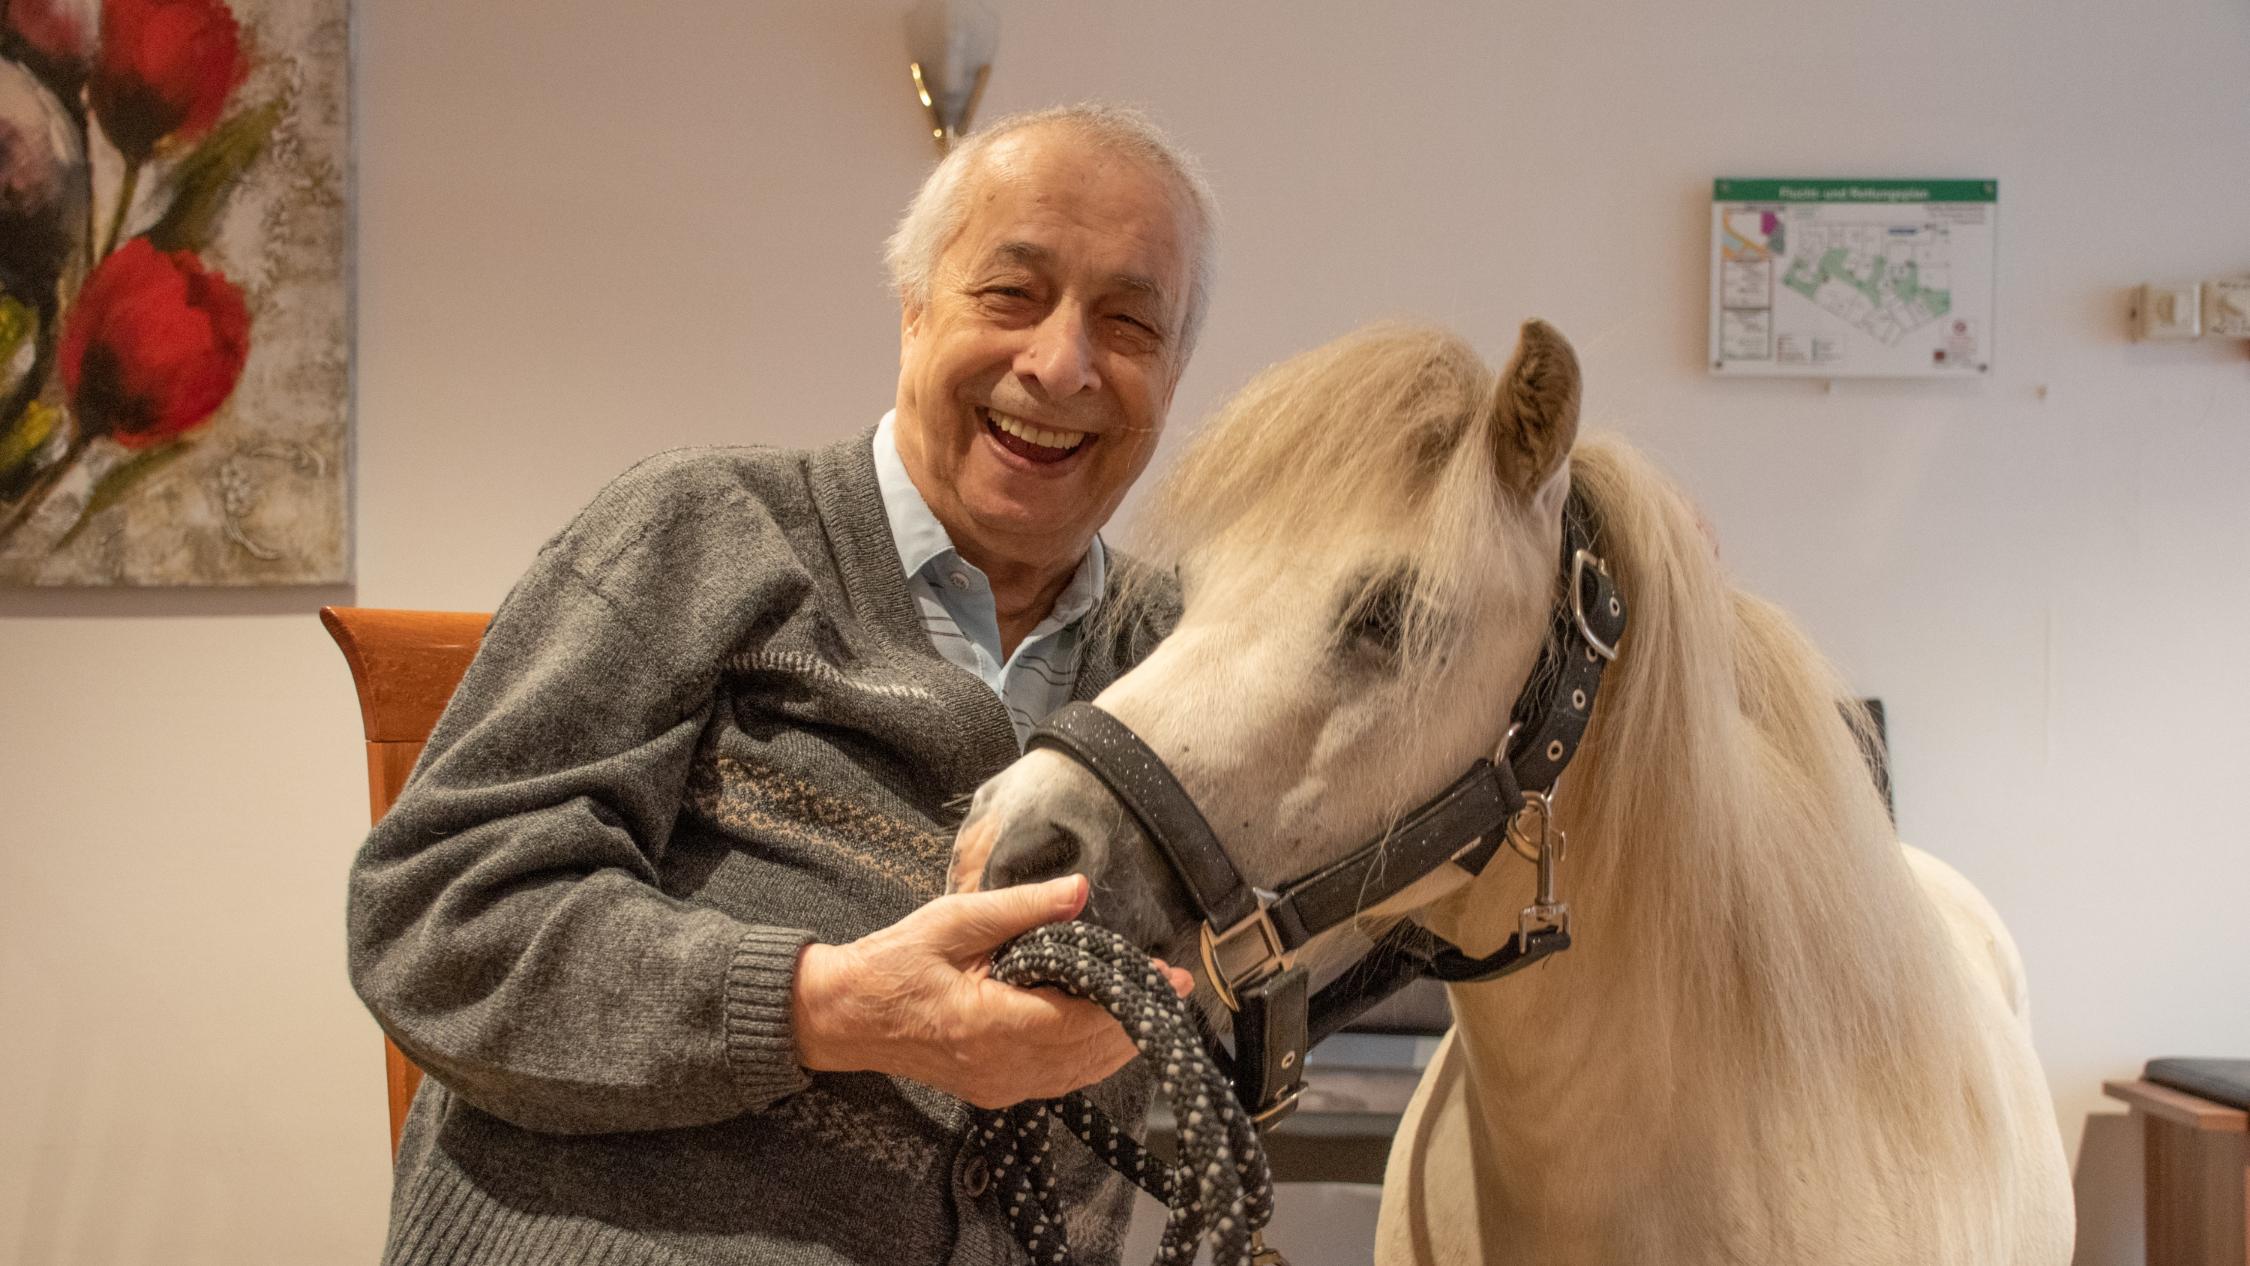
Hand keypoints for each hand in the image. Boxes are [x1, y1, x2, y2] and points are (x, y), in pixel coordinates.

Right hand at [792, 874, 1191, 1107]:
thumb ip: (1021, 909)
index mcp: (988, 1024)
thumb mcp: (954, 921)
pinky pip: (1060, 1080)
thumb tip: (1079, 891)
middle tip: (1176, 988)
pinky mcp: (995, 1089)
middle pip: (1090, 1053)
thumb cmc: (892, 964)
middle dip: (1137, 1020)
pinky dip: (1092, 1058)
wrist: (843, 1017)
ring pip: (1080, 1073)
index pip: (1079, 1020)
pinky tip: (1111, 1034)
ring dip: (1121, 1043)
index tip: (1167, 977)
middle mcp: (1000, 1067)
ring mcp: (998, 1085)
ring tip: (1155, 1007)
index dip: (1129, 1001)